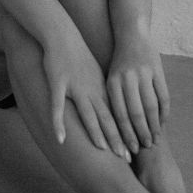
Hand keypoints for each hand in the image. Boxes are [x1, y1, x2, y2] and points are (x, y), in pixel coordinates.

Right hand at [42, 36, 130, 161]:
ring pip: (88, 114)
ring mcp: (75, 88)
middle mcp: (92, 90)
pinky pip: (57, 108)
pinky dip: (59, 124)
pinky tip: (61, 140)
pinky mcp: (58, 84)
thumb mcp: (95, 74)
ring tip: (103, 151)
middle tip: (127, 157)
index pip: (118, 114)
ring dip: (96, 134)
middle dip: (117, 138)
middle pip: (107, 118)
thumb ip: (100, 92)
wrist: (62, 35)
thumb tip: (109, 109)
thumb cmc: (77, 56)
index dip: (126, 132)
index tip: (134, 149)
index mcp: (102, 88)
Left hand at [106, 35, 169, 152]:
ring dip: (154, 125)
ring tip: (154, 139)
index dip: (125, 134)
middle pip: (135, 113)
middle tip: (144, 148)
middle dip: (140, 133)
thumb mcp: (110, 78)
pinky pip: (163, 96)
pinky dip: (164, 112)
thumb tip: (115, 132)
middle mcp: (128, 78)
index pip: (119, 114)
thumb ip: (113, 100)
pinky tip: (162, 123)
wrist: (132, 35)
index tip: (129, 149)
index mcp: (112, 82)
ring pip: (151, 106)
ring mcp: (144, 74)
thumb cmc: (118, 64)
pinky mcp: (158, 70)